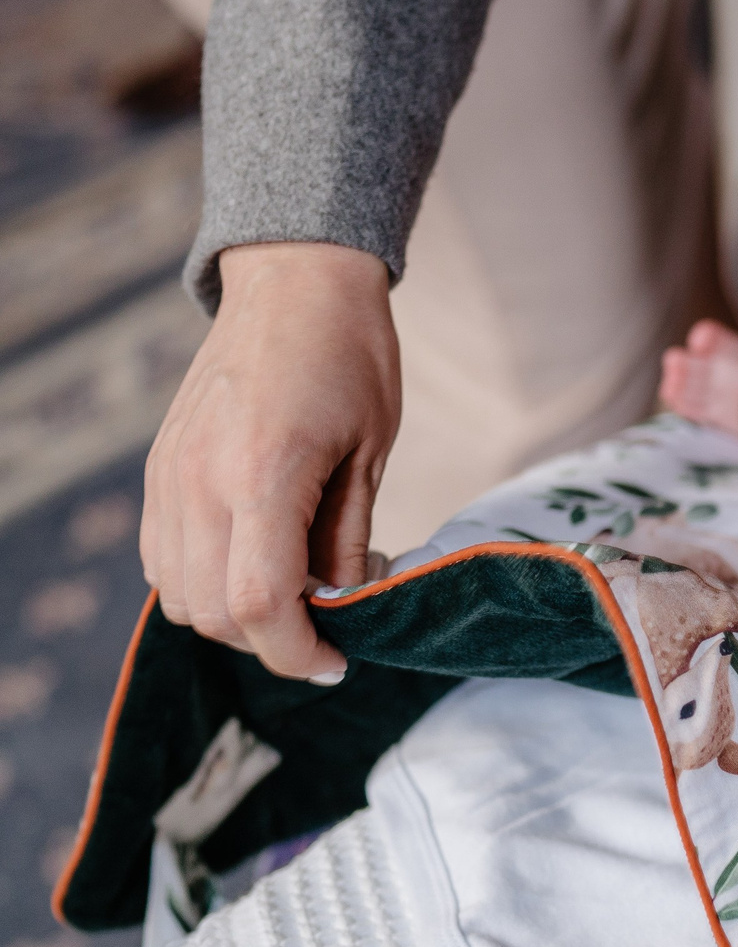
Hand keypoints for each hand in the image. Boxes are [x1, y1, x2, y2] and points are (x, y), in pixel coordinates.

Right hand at [142, 242, 400, 681]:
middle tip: (326, 623)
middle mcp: (198, 482)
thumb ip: (346, 540)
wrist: (294, 283)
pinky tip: (255, 560)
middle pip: (212, 613)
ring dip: (234, 616)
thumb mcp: (372, 454)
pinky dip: (203, 582)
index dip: (296, 653)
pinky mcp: (157, 470)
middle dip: (270, 639)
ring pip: (178, 596)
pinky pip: (163, 559)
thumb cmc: (351, 359)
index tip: (335, 662)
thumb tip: (338, 607)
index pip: (258, 605)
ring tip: (294, 589)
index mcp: (262, 475)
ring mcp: (168, 476)